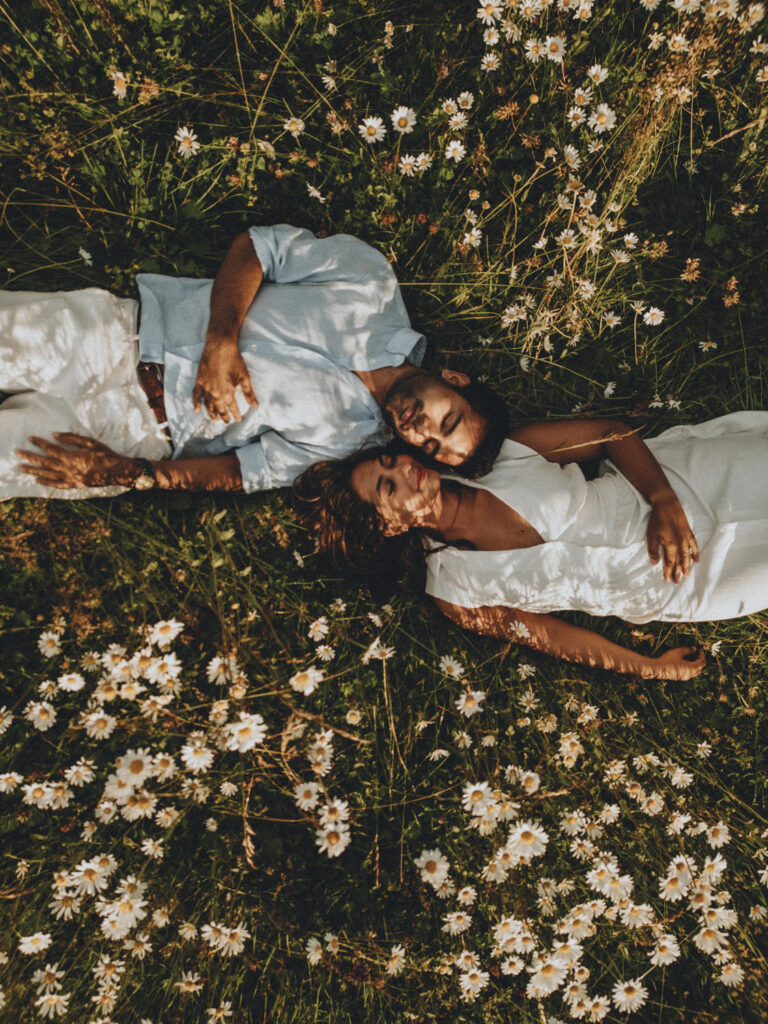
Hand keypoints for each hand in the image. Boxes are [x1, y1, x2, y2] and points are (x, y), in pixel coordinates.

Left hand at [16, 433, 137, 488]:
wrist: (118, 471)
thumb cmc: (105, 454)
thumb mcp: (90, 442)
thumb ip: (71, 438)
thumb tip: (54, 435)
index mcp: (72, 457)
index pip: (50, 449)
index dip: (39, 443)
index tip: (29, 438)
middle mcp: (68, 469)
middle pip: (44, 463)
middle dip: (30, 457)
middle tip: (17, 454)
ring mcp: (71, 478)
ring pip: (47, 475)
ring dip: (33, 471)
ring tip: (21, 468)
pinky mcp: (75, 485)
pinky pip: (57, 485)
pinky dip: (47, 483)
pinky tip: (38, 480)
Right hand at [193, 339, 257, 422]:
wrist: (219, 346)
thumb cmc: (234, 360)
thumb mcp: (244, 377)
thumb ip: (249, 394)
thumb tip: (255, 406)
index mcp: (227, 393)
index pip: (232, 408)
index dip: (236, 414)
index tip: (239, 419)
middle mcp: (215, 393)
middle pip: (219, 408)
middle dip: (224, 416)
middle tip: (227, 421)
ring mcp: (206, 387)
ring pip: (208, 404)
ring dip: (211, 413)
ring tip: (215, 420)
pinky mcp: (199, 381)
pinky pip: (196, 395)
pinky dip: (196, 403)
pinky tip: (197, 410)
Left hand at [646, 493, 698, 583]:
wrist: (667, 504)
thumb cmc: (657, 520)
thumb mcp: (651, 535)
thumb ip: (653, 550)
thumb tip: (654, 563)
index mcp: (670, 545)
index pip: (670, 563)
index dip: (668, 572)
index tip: (668, 580)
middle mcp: (680, 544)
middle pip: (680, 562)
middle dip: (678, 573)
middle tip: (677, 582)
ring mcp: (686, 538)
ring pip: (687, 556)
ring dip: (687, 566)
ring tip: (686, 575)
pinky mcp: (689, 533)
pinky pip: (694, 545)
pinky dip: (695, 553)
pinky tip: (696, 560)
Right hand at [648, 645, 705, 680]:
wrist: (656, 669)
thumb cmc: (668, 660)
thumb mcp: (678, 652)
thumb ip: (688, 650)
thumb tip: (694, 649)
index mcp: (692, 669)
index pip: (702, 662)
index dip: (702, 655)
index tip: (699, 649)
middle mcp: (689, 674)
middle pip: (699, 668)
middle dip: (699, 659)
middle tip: (695, 652)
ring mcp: (684, 677)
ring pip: (694, 671)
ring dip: (694, 663)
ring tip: (689, 656)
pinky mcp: (679, 677)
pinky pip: (688, 673)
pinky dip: (689, 667)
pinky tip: (683, 661)